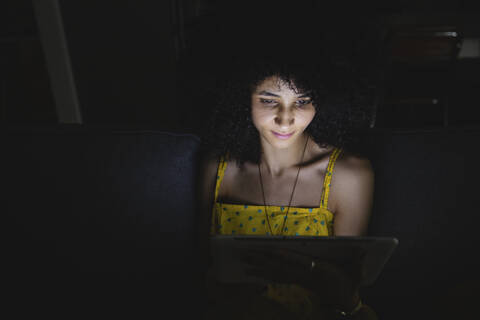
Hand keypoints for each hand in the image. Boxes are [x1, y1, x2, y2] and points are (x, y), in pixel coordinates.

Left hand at [238, 247, 364, 308]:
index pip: (296, 261)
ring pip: (276, 273)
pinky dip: (264, 274)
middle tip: (245, 254)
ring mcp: (299, 280)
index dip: (281, 256)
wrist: (345, 301)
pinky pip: (278, 278)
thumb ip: (357, 261)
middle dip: (262, 260)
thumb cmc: (350, 282)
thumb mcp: (356, 272)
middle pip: (279, 267)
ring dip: (259, 267)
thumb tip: (363, 250)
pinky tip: (253, 271)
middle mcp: (304, 276)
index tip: (268, 249)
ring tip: (243, 262)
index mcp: (317, 270)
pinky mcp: (296, 282)